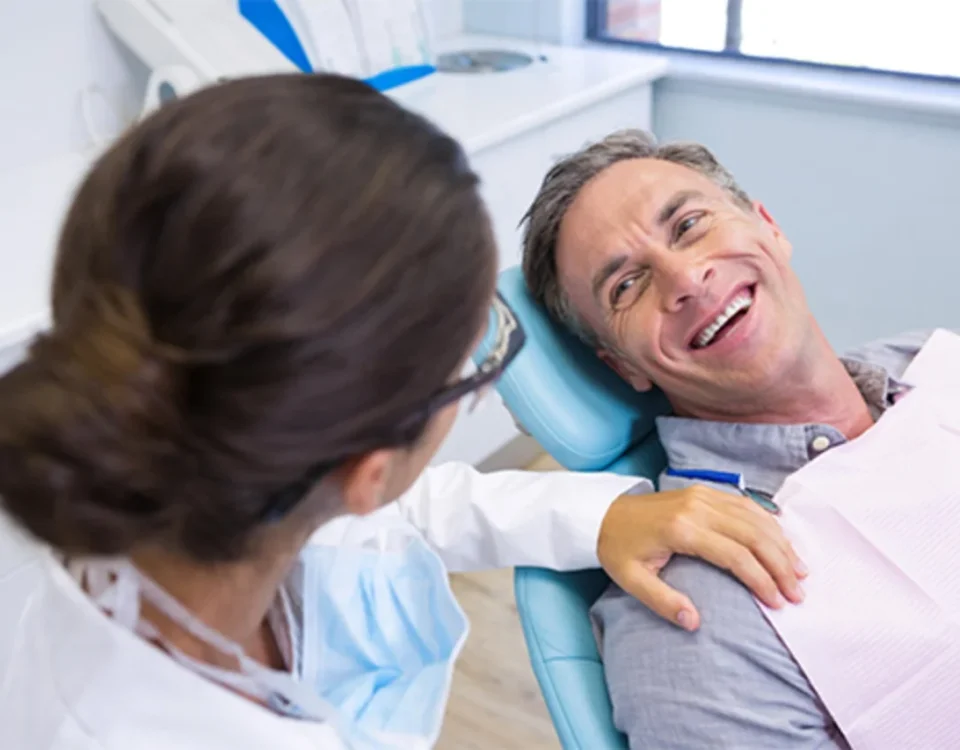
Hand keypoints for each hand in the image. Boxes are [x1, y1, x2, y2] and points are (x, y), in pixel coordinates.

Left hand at [597, 485, 806, 631]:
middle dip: (781, 564)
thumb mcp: (631, 580)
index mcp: (681, 530)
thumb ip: (662, 601)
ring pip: (754, 517)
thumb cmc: (619, 549)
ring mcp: (703, 495)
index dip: (761, 580)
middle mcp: (697, 508)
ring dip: (780, 543)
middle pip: (753, 535)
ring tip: (800, 570)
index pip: (735, 555)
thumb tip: (694, 622)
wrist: (603, 513)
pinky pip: (745, 504)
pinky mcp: (704, 491)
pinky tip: (782, 540)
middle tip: (799, 592)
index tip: (778, 603)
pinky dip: (768, 522)